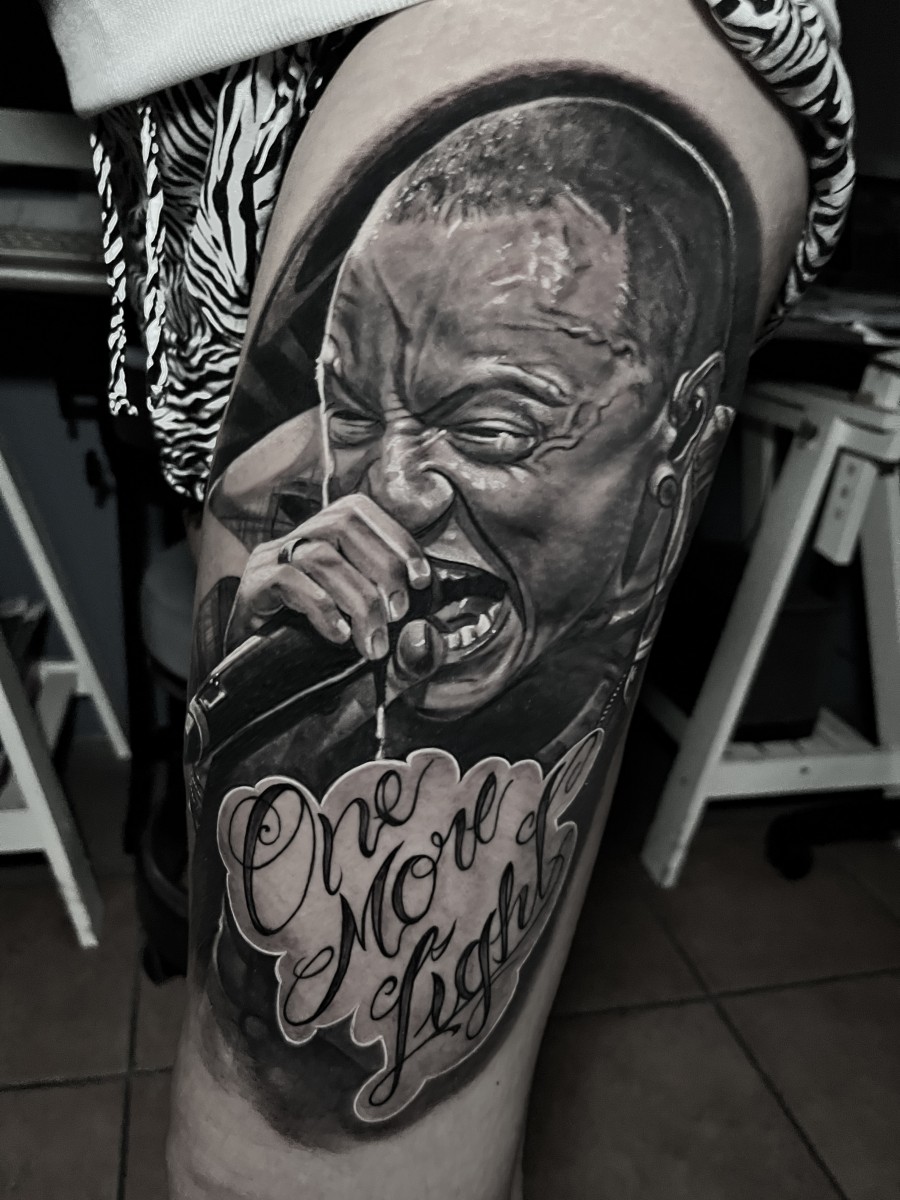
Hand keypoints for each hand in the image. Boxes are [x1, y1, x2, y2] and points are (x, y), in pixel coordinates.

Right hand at [224, 494, 432, 661]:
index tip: (421, 580)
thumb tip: (427, 628)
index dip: (396, 540)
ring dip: (358, 600)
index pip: (360, 512)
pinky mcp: (252, 586)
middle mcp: (296, 538)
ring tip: (372, 641)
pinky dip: (322, 609)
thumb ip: (395, 624)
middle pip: (343, 524)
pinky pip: (289, 581)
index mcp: (323, 534)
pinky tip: (339, 635)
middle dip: (382, 568)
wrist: (253, 674)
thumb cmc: (314, 645)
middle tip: (397, 614)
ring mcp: (269, 559)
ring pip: (321, 556)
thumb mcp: (361, 628)